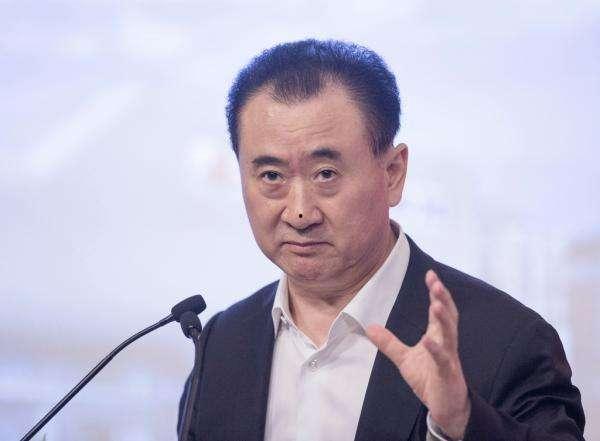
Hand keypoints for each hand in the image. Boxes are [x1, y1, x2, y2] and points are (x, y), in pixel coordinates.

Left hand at [366, 269, 470, 439]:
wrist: (444, 407)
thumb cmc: (429, 380)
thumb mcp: (404, 359)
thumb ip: (389, 343)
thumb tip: (369, 327)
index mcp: (437, 336)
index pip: (438, 310)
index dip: (435, 292)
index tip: (431, 274)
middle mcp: (446, 343)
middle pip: (448, 316)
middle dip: (443, 299)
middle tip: (436, 282)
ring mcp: (449, 358)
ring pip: (450, 335)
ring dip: (444, 319)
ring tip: (436, 303)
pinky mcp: (448, 374)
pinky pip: (443, 360)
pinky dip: (436, 349)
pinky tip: (428, 339)